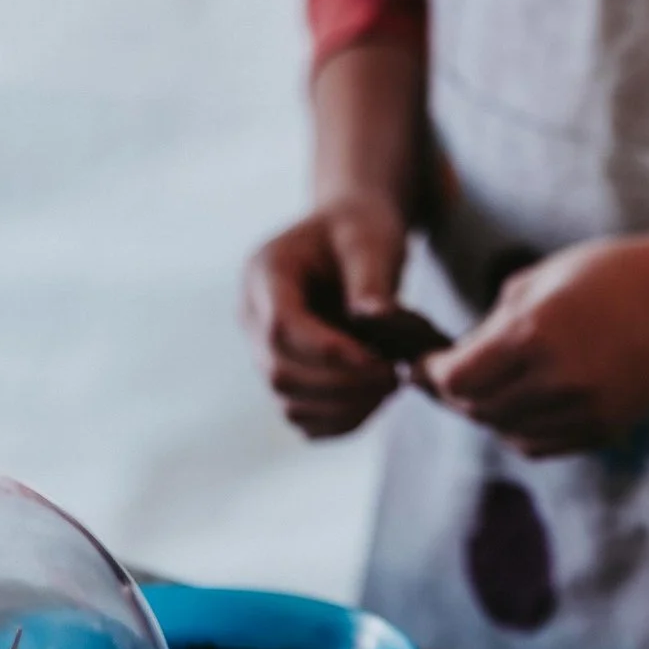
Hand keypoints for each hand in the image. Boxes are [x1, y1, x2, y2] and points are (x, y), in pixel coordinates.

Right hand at [240, 194, 406, 438]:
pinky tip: (375, 399)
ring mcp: (263, 349)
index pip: (282, 328)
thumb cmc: (361, 228)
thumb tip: (376, 319)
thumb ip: (371, 279)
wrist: (350, 233)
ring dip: (344, 408)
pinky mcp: (284, 373)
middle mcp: (253, 315)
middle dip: (342, 386)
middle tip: (395, 377)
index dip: (329, 353)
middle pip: (280, 372)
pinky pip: (302, 416)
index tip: (380, 363)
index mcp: (266, 273)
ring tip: (392, 384)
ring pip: (288, 403)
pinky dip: (340, 420)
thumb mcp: (370, 238)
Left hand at [422, 234, 648, 457]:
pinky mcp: (604, 428)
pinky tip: (524, 404)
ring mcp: (585, 409)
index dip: (433, 375)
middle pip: (478, 409)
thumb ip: (495, 323)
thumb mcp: (542, 278)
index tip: (426, 363)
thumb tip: (457, 359)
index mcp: (535, 332)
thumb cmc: (610, 274)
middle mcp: (558, 378)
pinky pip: (541, 445)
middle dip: (457, 394)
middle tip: (448, 377)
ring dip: (488, 414)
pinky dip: (520, 430)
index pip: (457, 379)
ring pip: (506, 432)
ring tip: (488, 388)